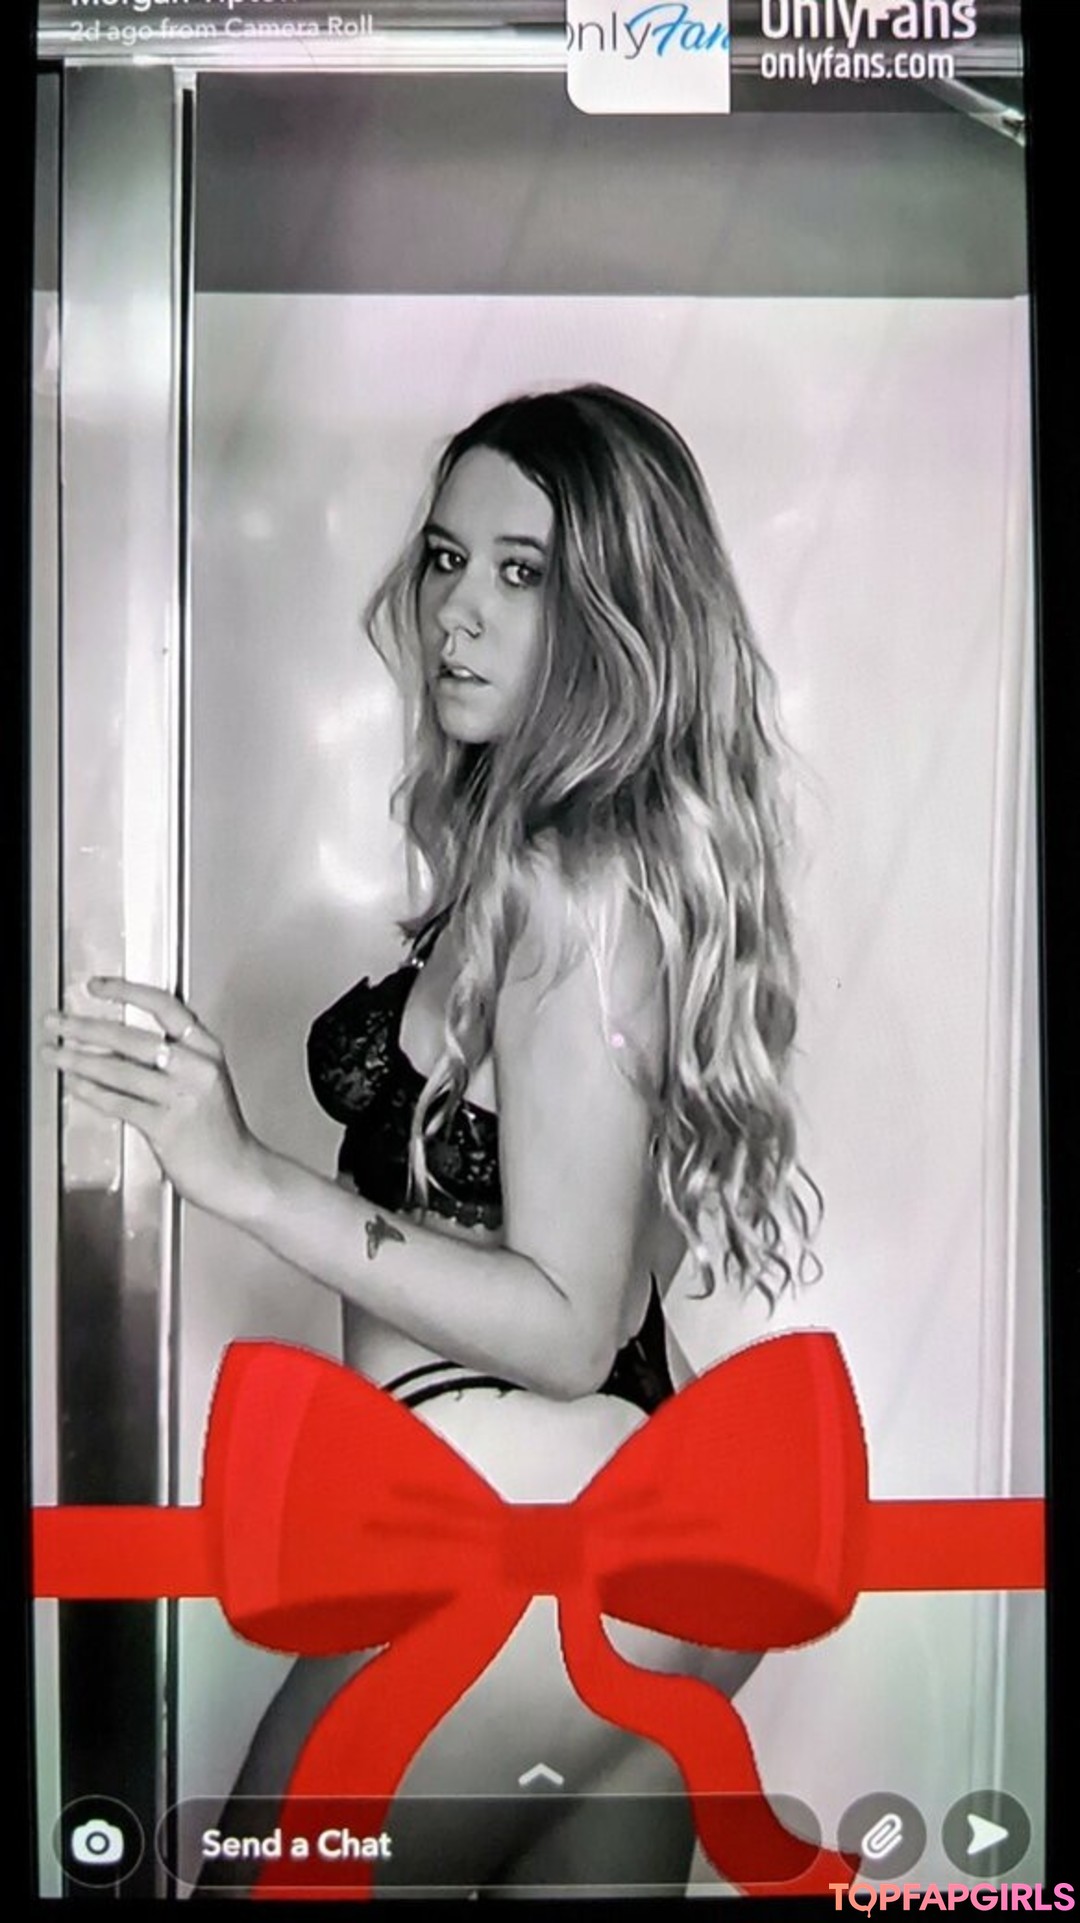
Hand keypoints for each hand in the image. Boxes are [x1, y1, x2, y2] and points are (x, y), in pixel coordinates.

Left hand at [41, 980, 265, 1220]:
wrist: (240, 1174)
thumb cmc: (219, 1132)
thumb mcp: (204, 1080)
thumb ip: (171, 1058)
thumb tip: (113, 1044)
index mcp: (207, 1049)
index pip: (165, 1006)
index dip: (126, 992)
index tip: (96, 986)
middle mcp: (197, 1067)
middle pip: (132, 1037)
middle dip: (85, 1027)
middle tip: (57, 1021)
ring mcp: (182, 1097)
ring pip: (119, 1070)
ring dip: (78, 1060)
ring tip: (54, 1054)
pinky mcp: (167, 1127)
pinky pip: (119, 1103)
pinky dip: (92, 1092)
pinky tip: (75, 1085)